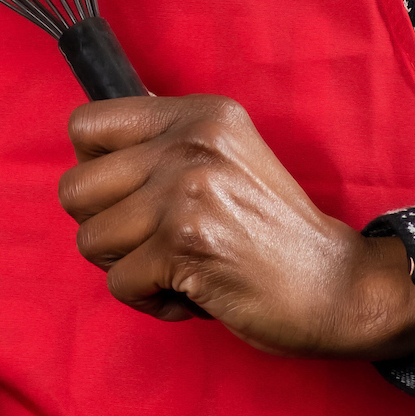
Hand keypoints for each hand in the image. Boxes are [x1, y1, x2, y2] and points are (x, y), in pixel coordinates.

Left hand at [58, 95, 414, 359]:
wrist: (339, 284)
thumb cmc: (274, 231)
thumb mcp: (226, 157)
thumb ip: (167, 142)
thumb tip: (93, 136)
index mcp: (199, 113)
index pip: (85, 124)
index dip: (92, 170)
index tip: (127, 197)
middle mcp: (190, 141)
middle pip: (75, 189)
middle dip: (104, 228)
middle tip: (151, 243)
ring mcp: (187, 190)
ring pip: (90, 239)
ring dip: (127, 268)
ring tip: (176, 267)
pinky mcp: (186, 244)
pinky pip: (120, 283)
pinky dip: (150, 302)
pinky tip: (191, 293)